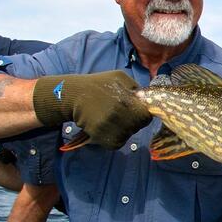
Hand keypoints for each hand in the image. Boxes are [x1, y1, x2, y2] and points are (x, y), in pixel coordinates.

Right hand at [32, 71, 150, 149]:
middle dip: (132, 122)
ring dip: (122, 130)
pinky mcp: (100, 137)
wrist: (73, 94)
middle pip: (137, 127)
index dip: (141, 114)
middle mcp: (119, 113)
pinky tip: (104, 127)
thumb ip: (137, 89)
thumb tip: (148, 100)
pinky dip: (112, 138)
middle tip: (120, 115)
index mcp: (128, 100)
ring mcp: (109, 126)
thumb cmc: (100, 85)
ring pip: (127, 135)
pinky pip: (116, 143)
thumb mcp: (121, 78)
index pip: (146, 116)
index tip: (134, 111)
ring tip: (110, 119)